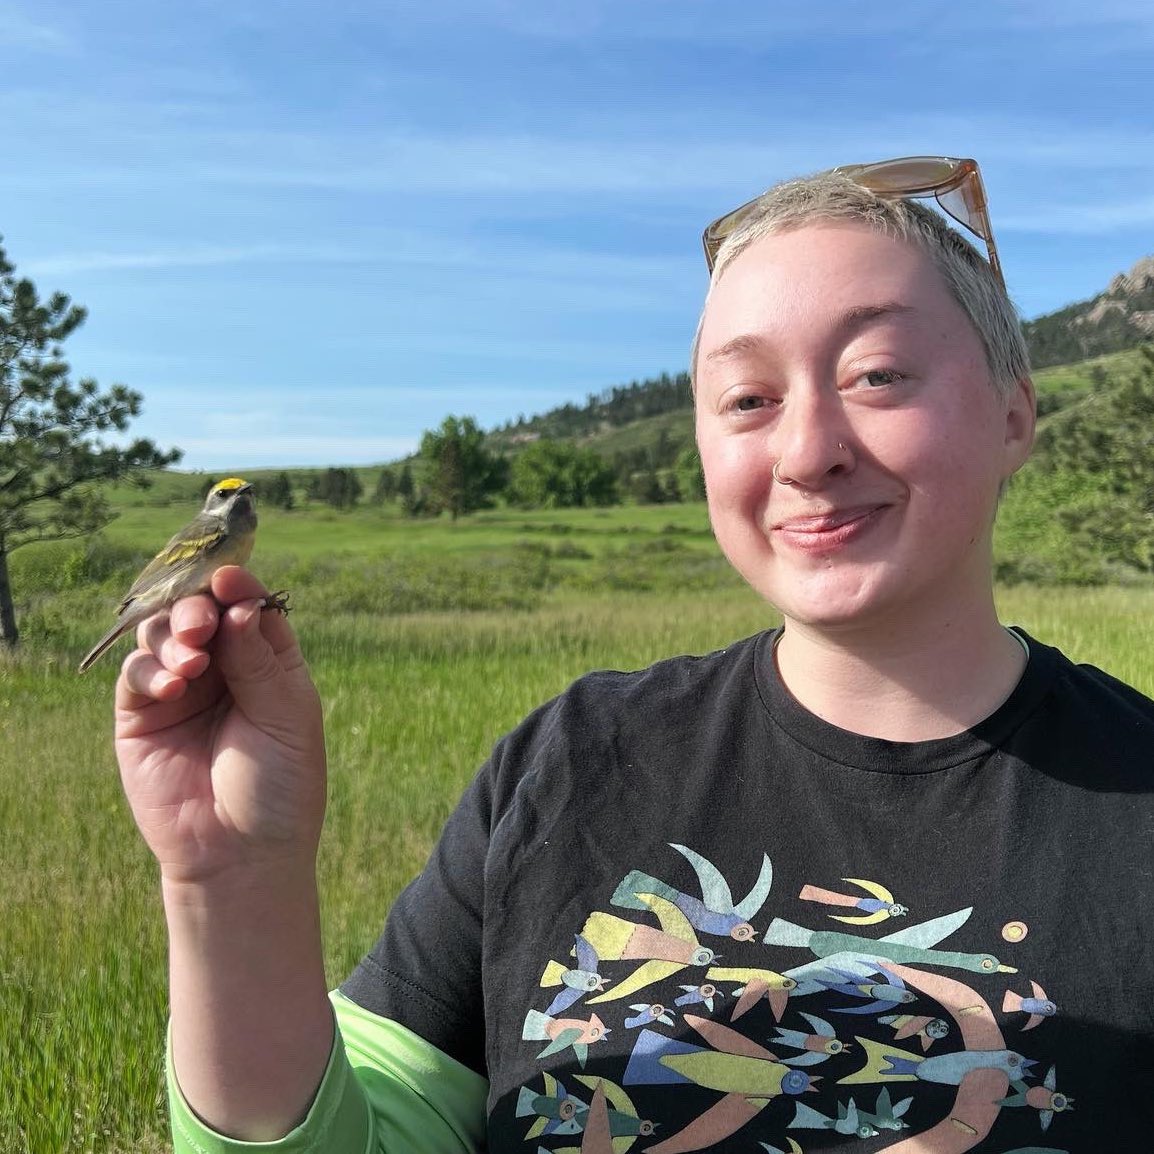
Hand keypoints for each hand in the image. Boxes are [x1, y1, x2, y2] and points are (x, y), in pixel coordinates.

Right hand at [115, 565, 325, 886]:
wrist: (242, 853)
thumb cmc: (281, 784)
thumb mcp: (284, 714)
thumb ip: (258, 659)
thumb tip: (238, 603)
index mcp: (266, 661)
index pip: (247, 607)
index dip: (237, 587)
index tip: (227, 576)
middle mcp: (222, 668)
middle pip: (200, 611)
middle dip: (198, 606)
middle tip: (203, 623)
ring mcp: (180, 689)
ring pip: (163, 633)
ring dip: (173, 634)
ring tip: (193, 661)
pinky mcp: (142, 716)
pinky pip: (135, 674)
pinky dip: (150, 669)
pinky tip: (174, 685)